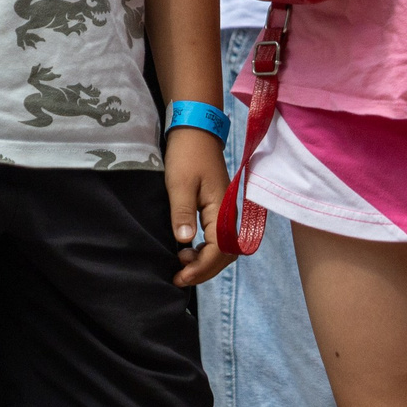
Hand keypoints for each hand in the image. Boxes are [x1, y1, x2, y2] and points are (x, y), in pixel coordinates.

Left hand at [165, 125, 232, 286]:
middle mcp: (228, 213)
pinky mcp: (218, 208)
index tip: (180, 275)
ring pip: (223, 248)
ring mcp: (224, 211)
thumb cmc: (187, 154)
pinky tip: (188, 250)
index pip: (219, 250)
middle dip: (204, 270)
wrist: (195, 130)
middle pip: (226, 254)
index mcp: (222, 209)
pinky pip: (217, 237)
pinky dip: (205, 250)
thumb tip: (185, 242)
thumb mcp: (179, 184)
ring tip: (181, 265)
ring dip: (205, 261)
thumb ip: (183, 213)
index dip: (201, 267)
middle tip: (178, 276)